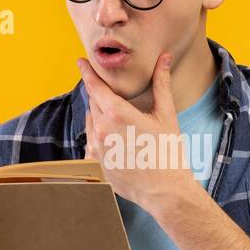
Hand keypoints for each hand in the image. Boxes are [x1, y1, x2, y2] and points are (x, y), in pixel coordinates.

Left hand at [78, 52, 199, 216]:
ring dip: (100, 117)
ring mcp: (96, 149)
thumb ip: (161, 83)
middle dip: (100, 97)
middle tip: (112, 95)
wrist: (165, 191)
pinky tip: (117, 142)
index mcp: (116, 114)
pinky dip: (100, 138)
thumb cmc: (168, 152)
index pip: (95, 86)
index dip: (87, 72)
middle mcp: (101, 130)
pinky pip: (92, 143)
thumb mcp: (166, 115)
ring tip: (120, 123)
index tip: (81, 62)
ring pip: (92, 123)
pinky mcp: (96, 164)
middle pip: (94, 104)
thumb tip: (165, 58)